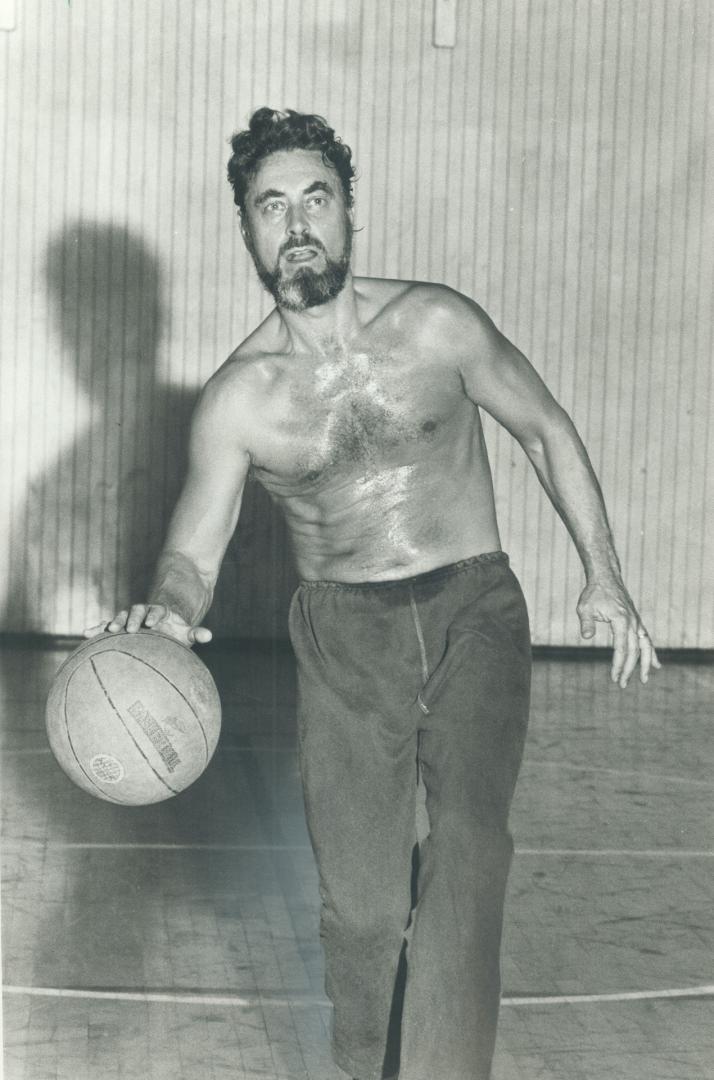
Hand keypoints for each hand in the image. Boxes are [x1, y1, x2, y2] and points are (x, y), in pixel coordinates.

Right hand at [83, 604, 212, 646]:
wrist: (163, 618)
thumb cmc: (175, 629)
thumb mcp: (186, 631)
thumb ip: (195, 633)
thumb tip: (209, 636)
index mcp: (160, 613)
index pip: (158, 611)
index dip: (155, 615)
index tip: (153, 622)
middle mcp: (144, 613)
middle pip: (137, 610)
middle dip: (134, 618)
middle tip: (131, 627)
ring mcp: (130, 618)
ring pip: (122, 616)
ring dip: (115, 621)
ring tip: (108, 629)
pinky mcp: (120, 625)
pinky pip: (107, 626)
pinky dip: (98, 628)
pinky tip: (85, 634)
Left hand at [577, 580, 660, 687]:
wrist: (606, 578)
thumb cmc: (594, 593)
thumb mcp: (585, 607)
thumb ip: (587, 622)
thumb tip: (586, 637)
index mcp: (621, 621)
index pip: (622, 648)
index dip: (618, 664)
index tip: (614, 677)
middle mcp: (633, 623)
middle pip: (634, 651)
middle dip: (628, 669)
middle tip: (621, 684)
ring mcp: (637, 622)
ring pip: (645, 647)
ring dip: (646, 664)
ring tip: (644, 679)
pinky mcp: (637, 622)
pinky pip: (647, 640)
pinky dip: (651, 652)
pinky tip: (656, 665)